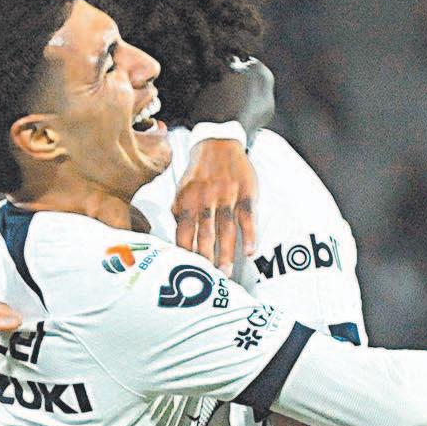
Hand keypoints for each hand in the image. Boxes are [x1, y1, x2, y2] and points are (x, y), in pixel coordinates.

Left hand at [173, 139, 257, 274]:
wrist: (218, 143)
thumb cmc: (198, 173)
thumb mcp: (181, 190)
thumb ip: (178, 213)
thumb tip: (176, 239)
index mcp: (187, 202)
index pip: (183, 233)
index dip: (185, 254)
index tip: (186, 272)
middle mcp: (206, 201)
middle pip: (205, 236)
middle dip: (206, 260)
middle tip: (208, 282)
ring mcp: (226, 197)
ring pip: (226, 230)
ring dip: (226, 254)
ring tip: (226, 274)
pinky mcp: (245, 193)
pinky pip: (247, 217)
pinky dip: (249, 234)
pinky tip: (249, 252)